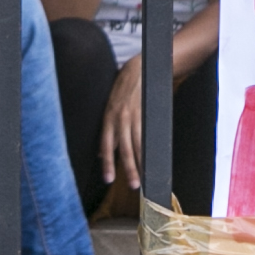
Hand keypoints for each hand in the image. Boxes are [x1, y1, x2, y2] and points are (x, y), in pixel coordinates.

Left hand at [101, 56, 148, 192]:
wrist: (140, 69)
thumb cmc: (125, 90)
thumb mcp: (111, 108)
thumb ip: (108, 132)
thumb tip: (101, 153)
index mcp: (108, 118)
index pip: (106, 145)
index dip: (107, 163)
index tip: (108, 179)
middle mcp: (118, 118)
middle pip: (123, 148)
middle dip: (127, 168)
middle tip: (131, 185)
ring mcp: (133, 116)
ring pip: (136, 144)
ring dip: (140, 163)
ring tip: (144, 178)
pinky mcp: (146, 112)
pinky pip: (147, 135)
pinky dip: (148, 149)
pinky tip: (152, 159)